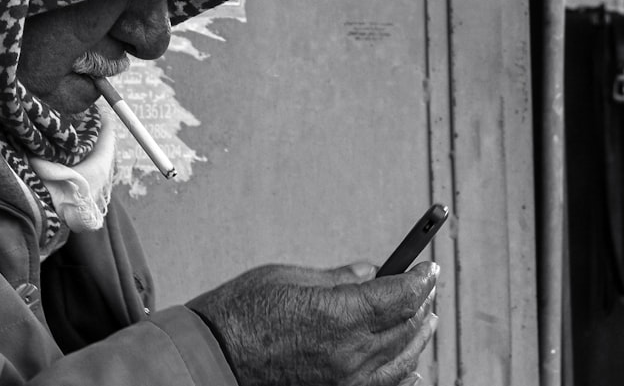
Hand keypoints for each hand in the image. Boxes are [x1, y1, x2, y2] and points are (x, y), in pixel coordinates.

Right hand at [186, 261, 438, 385]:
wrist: (214, 358)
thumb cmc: (244, 310)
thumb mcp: (289, 278)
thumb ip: (337, 277)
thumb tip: (370, 272)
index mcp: (339, 314)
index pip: (401, 295)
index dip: (420, 279)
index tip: (428, 268)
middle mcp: (351, 352)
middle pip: (407, 327)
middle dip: (421, 304)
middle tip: (426, 288)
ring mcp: (348, 380)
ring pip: (404, 359)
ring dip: (418, 336)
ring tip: (424, 319)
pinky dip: (405, 373)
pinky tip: (411, 365)